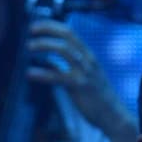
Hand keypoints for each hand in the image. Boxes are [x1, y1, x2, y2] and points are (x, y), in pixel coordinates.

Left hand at [27, 19, 131, 137]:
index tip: (35, 26)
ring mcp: (85, 72)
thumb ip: (65, 68)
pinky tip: (29, 73)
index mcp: (88, 56)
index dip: (52, 26)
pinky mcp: (80, 86)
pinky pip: (59, 76)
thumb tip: (48, 62)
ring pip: (64, 50)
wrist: (112, 115)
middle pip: (67, 36)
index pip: (70, 33)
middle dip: (48, 29)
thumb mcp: (81, 77)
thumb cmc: (95, 97)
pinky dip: (42, 73)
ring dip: (45, 44)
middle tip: (30, 29)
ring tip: (29, 46)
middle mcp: (88, 59)